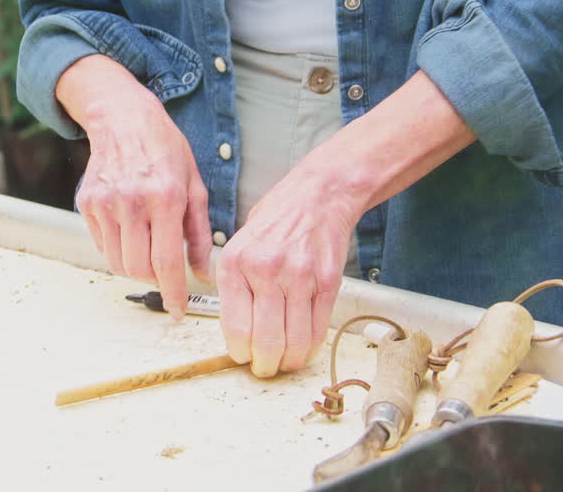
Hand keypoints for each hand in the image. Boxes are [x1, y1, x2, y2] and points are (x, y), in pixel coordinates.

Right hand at [57, 55, 212, 318]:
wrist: (124, 119)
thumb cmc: (166, 150)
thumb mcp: (195, 186)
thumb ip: (201, 234)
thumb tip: (203, 274)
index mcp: (166, 197)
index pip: (168, 261)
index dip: (173, 292)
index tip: (177, 311)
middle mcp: (133, 201)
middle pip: (139, 269)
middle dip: (155, 280)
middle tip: (165, 273)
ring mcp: (105, 203)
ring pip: (118, 263)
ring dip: (135, 268)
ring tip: (148, 247)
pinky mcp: (87, 203)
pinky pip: (103, 246)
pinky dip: (118, 250)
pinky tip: (130, 230)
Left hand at [216, 163, 359, 376]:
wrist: (318, 196)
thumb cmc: (277, 219)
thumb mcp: (239, 245)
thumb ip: (235, 286)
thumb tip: (237, 333)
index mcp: (236, 263)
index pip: (235, 328)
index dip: (240, 353)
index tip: (243, 357)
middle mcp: (266, 270)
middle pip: (265, 342)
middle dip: (264, 365)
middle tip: (264, 367)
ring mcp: (299, 277)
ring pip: (295, 342)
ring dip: (289, 361)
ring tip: (285, 361)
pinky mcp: (327, 282)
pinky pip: (318, 329)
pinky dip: (311, 347)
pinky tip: (304, 347)